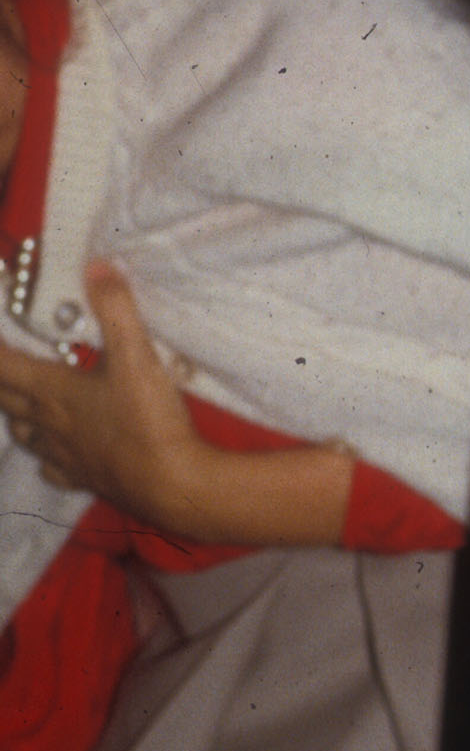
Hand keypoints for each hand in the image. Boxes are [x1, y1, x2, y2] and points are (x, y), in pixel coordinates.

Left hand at [0, 261, 203, 518]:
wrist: (172, 484)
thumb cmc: (150, 421)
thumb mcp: (138, 355)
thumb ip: (117, 308)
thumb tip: (97, 266)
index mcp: (54, 391)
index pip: (3, 365)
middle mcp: (49, 423)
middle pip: (6, 399)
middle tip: (5, 363)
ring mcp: (64, 455)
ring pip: (24, 434)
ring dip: (16, 414)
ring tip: (21, 402)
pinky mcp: (84, 478)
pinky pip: (52, 468)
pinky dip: (46, 456)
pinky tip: (55, 454)